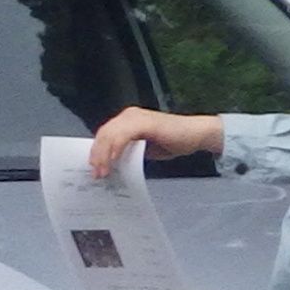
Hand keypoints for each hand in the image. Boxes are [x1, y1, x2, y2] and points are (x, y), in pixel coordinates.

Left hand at [87, 107, 225, 180]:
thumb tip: (113, 164)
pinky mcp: (145, 122)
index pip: (105, 134)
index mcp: (127, 120)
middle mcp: (129, 115)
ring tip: (103, 172)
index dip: (97, 150)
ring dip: (104, 155)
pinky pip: (124, 135)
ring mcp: (136, 117)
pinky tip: (114, 161)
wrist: (195, 135)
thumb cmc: (173, 141)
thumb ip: (129, 151)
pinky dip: (116, 149)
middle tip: (96, 174)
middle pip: (104, 133)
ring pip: (110, 134)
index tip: (93, 168)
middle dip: (97, 155)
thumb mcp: (144, 149)